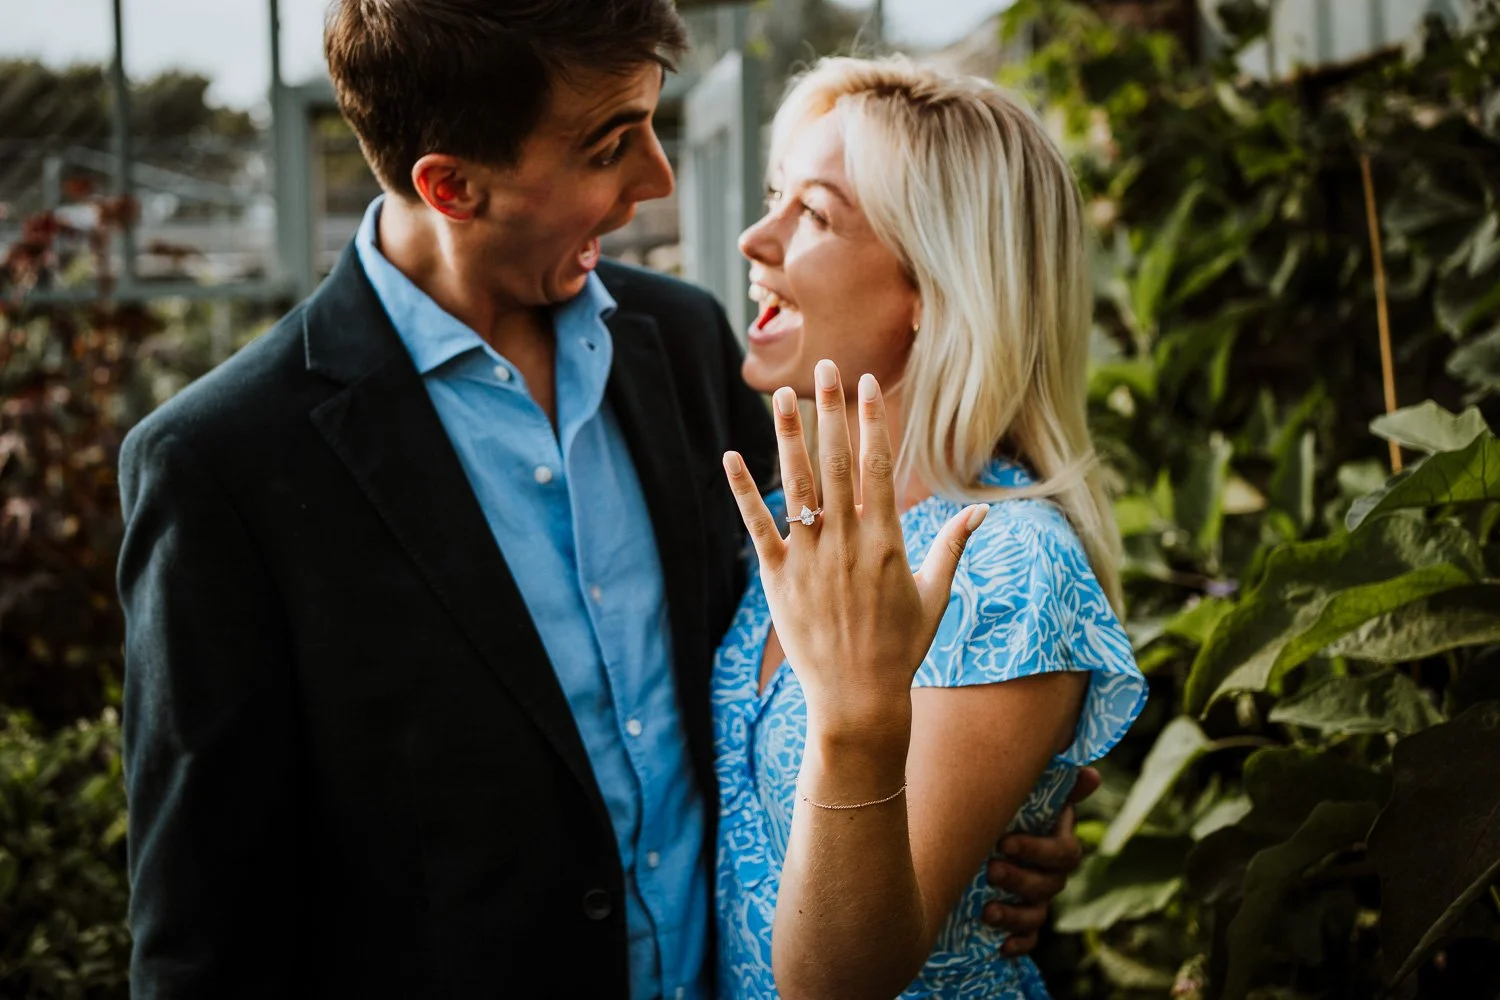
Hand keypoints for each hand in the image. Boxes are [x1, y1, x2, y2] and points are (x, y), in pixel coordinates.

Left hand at [720, 360, 988, 739]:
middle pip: (837, 462)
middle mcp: (847, 542)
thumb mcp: (934, 595)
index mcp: (887, 541)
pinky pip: (758, 526)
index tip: (867, 384)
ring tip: (780, 396)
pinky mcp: (778, 578)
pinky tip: (731, 456)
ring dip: (788, 437)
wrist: (858, 698)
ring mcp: (810, 558)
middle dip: (831, 411)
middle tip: (824, 368)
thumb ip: (953, 546)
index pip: (878, 466)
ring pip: (797, 486)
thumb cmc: (902, 648)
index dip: (872, 421)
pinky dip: (743, 491)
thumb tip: (982, 510)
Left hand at [982, 766, 1100, 955]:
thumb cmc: (1006, 810)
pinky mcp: (1020, 922)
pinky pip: (1028, 939)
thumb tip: (1091, 773)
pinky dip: (1017, 944)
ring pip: (1038, 914)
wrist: (977, 839)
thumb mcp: (1025, 795)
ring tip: (987, 911)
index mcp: (1055, 844)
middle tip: (991, 869)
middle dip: (1020, 879)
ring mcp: (1037, 900)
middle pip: (1049, 885)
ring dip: (1015, 914)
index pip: (1063, 853)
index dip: (1037, 850)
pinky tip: (1001, 947)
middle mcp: (1050, 874)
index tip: (1004, 842)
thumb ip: (1057, 786)